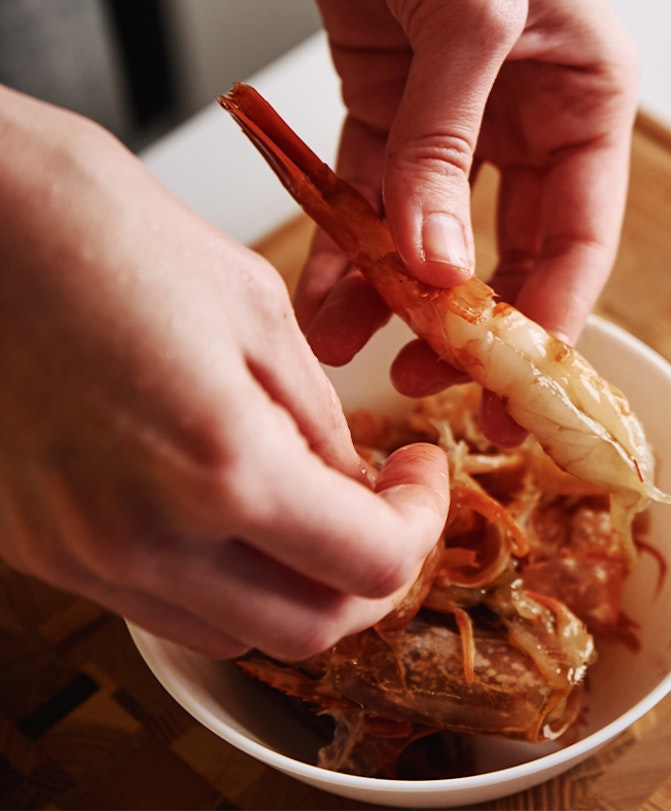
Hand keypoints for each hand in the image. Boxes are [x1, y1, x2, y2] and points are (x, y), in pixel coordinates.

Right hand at [0, 85, 449, 660]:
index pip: (372, 564)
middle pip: (310, 629)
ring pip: (233, 633)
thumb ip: (316, 417)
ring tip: (311, 504)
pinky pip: (157, 604)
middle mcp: (144, 537)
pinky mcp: (35, 549)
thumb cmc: (86, 225)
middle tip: (388, 506)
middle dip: (369, 577)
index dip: (423, 524)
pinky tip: (228, 505)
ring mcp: (79, 554)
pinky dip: (218, 579)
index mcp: (219, 465)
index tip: (422, 472)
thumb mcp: (251, 305)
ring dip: (294, 587)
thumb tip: (354, 482)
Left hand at [301, 0, 638, 443]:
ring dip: (391, 295)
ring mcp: (456, 113)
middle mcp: (530, 117)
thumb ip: (449, 143)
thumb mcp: (472, 16)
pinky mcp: (385, 97)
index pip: (581, 241)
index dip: (547, 323)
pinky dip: (341, 240)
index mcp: (588, 101)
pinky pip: (367, 188)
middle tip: (433, 383)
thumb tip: (435, 268)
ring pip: (429, 230)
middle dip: (466, 323)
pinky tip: (321, 295)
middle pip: (508, 250)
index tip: (508, 389)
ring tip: (353, 356)